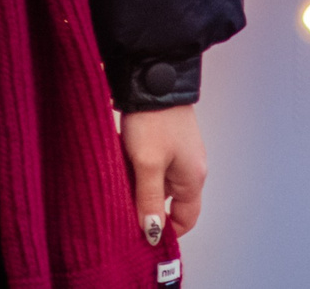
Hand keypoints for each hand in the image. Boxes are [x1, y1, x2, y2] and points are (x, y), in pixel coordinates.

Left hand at [121, 105, 205, 243]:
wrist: (152, 76)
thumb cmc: (153, 120)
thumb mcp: (147, 164)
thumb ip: (149, 199)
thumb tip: (153, 233)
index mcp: (193, 178)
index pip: (186, 219)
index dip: (165, 230)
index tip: (141, 234)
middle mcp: (190, 167)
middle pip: (170, 200)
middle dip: (146, 205)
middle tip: (122, 207)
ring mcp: (179, 151)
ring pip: (159, 180)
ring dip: (139, 184)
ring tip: (117, 181)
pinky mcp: (166, 137)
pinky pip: (153, 162)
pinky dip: (138, 166)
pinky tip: (120, 161)